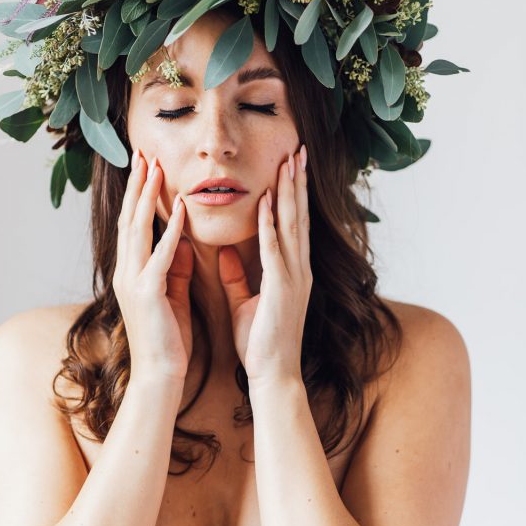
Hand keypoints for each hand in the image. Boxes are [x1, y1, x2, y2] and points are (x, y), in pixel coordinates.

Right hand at [113, 150, 193, 382]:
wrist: (162, 375)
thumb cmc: (169, 339)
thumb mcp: (173, 294)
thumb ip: (175, 266)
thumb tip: (183, 239)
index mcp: (132, 272)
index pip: (134, 224)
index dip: (138, 194)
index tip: (146, 166)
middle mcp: (127, 272)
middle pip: (130, 219)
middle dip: (136, 185)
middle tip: (144, 154)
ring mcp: (133, 282)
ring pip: (138, 231)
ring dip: (147, 198)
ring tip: (155, 169)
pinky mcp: (148, 294)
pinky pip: (160, 257)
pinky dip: (170, 232)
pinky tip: (181, 210)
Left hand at [218, 144, 311, 387]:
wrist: (273, 375)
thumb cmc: (260, 343)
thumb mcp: (245, 302)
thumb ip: (238, 275)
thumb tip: (225, 251)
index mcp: (292, 272)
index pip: (294, 224)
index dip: (293, 193)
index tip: (290, 164)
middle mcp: (299, 270)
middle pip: (300, 217)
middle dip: (298, 182)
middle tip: (298, 150)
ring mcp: (295, 279)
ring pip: (293, 226)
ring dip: (290, 193)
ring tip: (289, 163)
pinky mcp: (283, 291)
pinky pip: (275, 252)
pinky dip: (271, 226)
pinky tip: (267, 204)